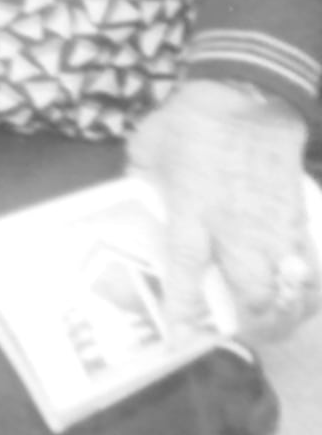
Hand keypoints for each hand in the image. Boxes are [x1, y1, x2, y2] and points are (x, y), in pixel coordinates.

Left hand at [129, 75, 316, 345]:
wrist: (248, 96)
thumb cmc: (190, 121)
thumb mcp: (147, 152)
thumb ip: (139, 183)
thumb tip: (130, 201)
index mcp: (191, 210)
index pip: (186, 270)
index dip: (185, 309)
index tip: (181, 338)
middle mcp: (234, 226)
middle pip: (252, 290)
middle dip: (249, 324)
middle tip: (239, 336)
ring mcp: (272, 224)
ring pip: (287, 285)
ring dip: (283, 314)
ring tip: (272, 328)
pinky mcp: (298, 216)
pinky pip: (311, 263)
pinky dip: (308, 288)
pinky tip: (299, 299)